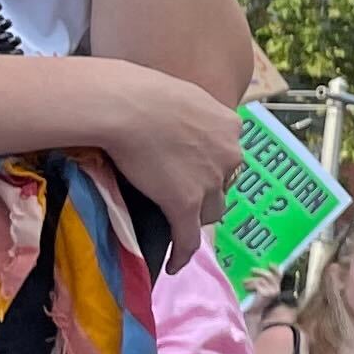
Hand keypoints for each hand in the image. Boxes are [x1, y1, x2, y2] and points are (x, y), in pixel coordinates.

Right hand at [90, 61, 243, 268]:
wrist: (125, 104)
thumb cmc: (139, 89)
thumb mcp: (179, 94)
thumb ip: (187, 113)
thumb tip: (171, 116)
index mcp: (229, 126)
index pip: (226, 153)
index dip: (211, 165)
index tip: (195, 170)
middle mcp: (228, 155)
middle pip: (223, 184)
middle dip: (207, 190)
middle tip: (184, 194)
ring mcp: (209, 181)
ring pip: (210, 210)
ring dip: (197, 217)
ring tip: (179, 225)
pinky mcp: (186, 203)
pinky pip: (189, 237)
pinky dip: (182, 253)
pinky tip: (173, 265)